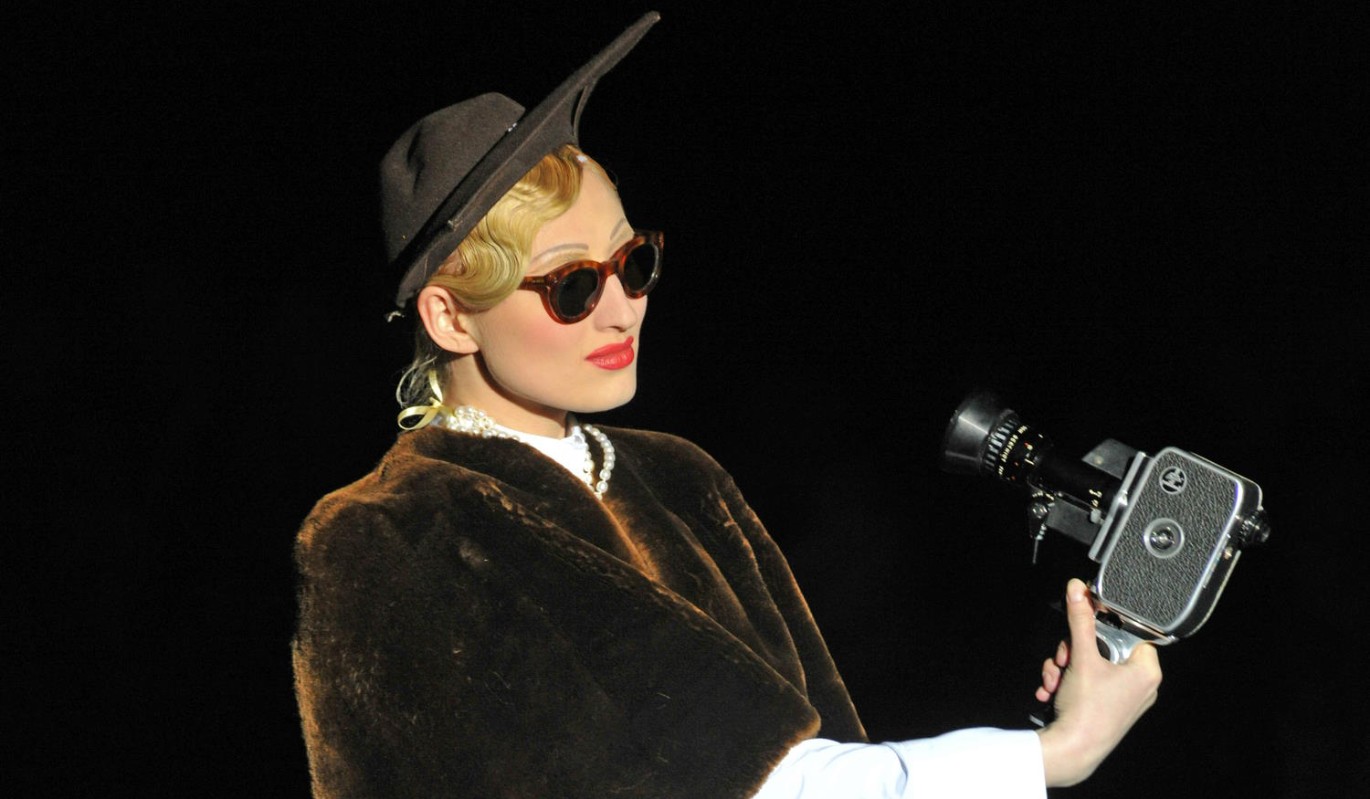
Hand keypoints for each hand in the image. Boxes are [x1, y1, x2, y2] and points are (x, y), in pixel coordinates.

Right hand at [1034, 578, 1161, 786]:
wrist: (1071, 751)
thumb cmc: (1087, 711)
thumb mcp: (1081, 656)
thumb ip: (1080, 620)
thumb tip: (1077, 589)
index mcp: (1146, 672)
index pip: (1129, 632)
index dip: (1103, 628)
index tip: (1085, 629)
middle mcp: (1140, 686)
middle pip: (1104, 648)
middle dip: (1073, 651)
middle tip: (1064, 659)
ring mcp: (1123, 700)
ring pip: (1090, 665)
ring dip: (1064, 668)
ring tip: (1054, 679)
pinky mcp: (1106, 709)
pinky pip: (1086, 683)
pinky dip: (1067, 683)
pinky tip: (1053, 690)